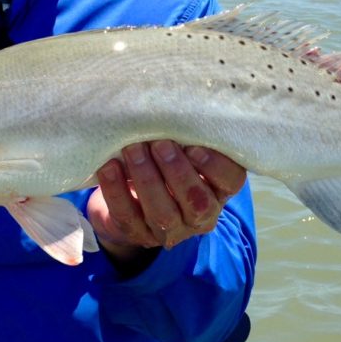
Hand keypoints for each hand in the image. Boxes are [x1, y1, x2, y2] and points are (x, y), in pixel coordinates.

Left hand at [88, 142, 246, 269]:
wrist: (129, 196)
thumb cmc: (163, 162)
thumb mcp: (181, 149)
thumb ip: (184, 137)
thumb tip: (170, 106)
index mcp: (218, 190)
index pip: (231, 181)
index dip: (215, 166)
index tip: (194, 146)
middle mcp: (200, 216)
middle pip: (198, 203)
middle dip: (177, 172)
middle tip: (159, 144)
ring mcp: (170, 231)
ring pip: (163, 214)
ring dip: (147, 179)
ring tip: (132, 150)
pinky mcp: (138, 234)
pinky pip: (127, 216)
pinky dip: (116, 190)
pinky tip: (109, 167)